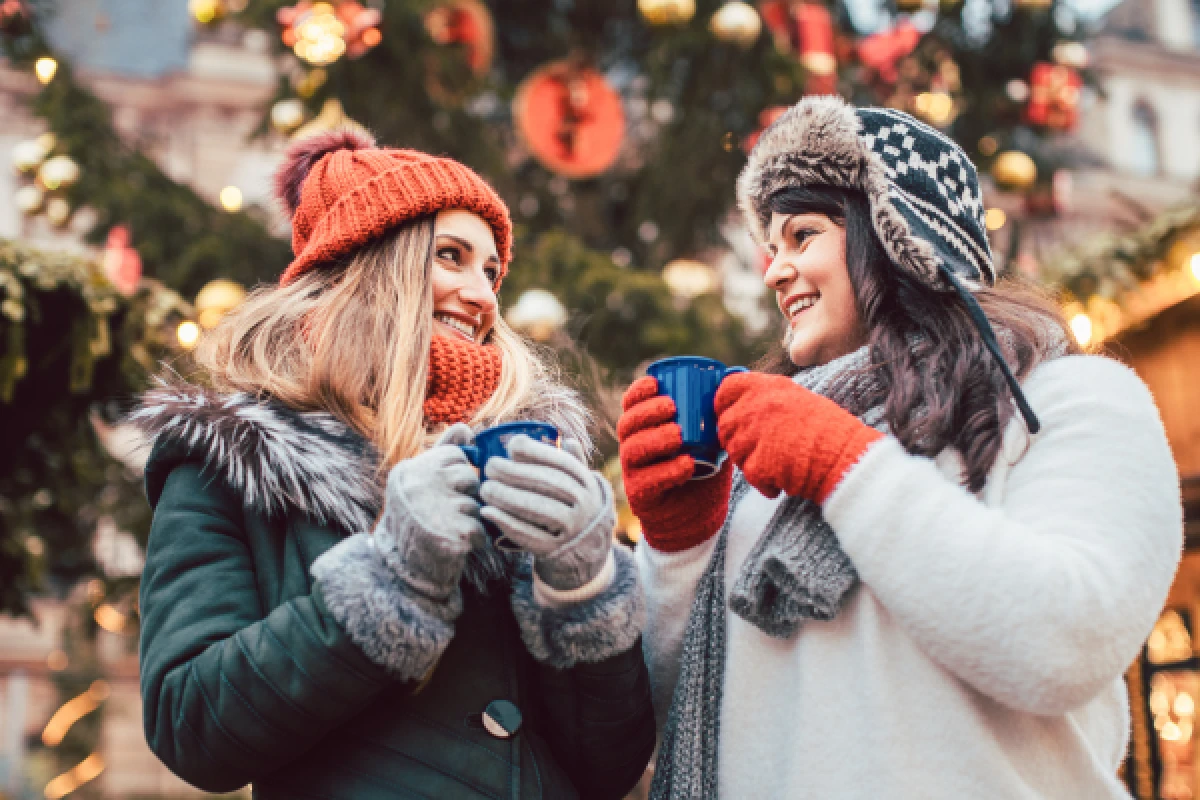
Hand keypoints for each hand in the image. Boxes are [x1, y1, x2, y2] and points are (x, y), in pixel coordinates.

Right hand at [374, 423, 485, 601]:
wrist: (401, 571)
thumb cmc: (416, 521)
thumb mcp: (421, 481)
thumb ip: (443, 452)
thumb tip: (466, 428)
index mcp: (410, 469)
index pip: (456, 455)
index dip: (457, 475)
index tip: (442, 492)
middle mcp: (418, 485)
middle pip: (469, 477)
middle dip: (466, 497)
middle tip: (445, 514)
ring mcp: (433, 510)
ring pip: (476, 504)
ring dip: (470, 519)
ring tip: (447, 529)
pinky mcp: (451, 535)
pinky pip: (480, 529)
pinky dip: (475, 540)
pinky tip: (456, 544)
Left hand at [479, 436, 613, 591]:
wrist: (587, 553)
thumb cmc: (575, 510)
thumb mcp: (581, 487)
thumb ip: (573, 464)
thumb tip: (567, 440)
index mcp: (588, 484)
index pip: (562, 463)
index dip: (536, 452)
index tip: (512, 446)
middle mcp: (585, 505)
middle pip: (549, 484)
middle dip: (515, 473)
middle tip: (490, 466)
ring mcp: (572, 529)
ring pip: (538, 508)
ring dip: (508, 497)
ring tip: (486, 489)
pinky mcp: (555, 550)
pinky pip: (529, 535)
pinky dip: (506, 522)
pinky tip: (488, 512)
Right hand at [616, 376, 732, 552]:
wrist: (699, 515)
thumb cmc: (704, 469)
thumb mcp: (711, 439)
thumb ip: (717, 414)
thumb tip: (735, 377)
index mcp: (645, 429)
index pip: (631, 405)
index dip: (638, 392)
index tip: (656, 383)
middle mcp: (633, 447)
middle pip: (627, 424)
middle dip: (646, 412)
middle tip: (672, 407)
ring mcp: (634, 472)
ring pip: (633, 450)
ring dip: (655, 439)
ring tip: (678, 435)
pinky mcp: (641, 495)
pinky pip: (648, 481)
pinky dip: (667, 471)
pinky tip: (686, 465)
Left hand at [714, 372, 882, 503]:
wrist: (846, 457)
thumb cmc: (829, 430)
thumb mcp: (797, 399)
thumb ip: (767, 400)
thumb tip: (742, 408)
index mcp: (767, 387)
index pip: (726, 389)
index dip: (723, 404)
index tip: (729, 414)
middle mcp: (757, 406)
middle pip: (725, 425)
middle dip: (738, 440)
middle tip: (760, 449)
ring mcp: (754, 434)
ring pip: (734, 452)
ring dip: (751, 462)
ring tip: (778, 464)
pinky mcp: (758, 463)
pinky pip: (749, 475)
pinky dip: (764, 483)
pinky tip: (784, 479)